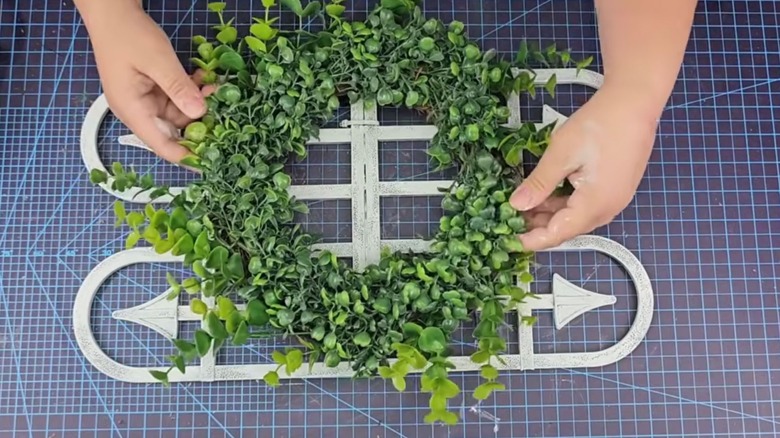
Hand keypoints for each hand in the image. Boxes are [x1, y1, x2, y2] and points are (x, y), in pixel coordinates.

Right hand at [81, 0, 209, 163]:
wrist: (111, 11)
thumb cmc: (127, 34)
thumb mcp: (158, 61)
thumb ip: (178, 88)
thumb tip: (200, 112)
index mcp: (132, 111)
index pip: (162, 146)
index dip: (187, 157)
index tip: (212, 161)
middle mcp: (137, 110)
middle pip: (173, 130)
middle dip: (199, 123)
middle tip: (222, 110)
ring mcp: (144, 99)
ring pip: (178, 113)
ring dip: (197, 103)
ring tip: (214, 87)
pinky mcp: (151, 89)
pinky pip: (175, 98)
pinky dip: (189, 91)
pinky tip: (203, 79)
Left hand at [509, 84, 660, 250]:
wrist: (634, 103)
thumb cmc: (600, 125)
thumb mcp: (561, 154)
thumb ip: (539, 184)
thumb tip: (518, 204)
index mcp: (594, 205)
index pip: (557, 235)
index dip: (531, 240)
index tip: (510, 240)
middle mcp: (608, 209)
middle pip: (567, 229)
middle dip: (538, 227)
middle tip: (510, 220)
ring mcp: (614, 200)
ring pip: (575, 217)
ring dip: (550, 215)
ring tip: (524, 206)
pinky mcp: (615, 189)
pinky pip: (585, 206)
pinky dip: (563, 204)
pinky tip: (546, 194)